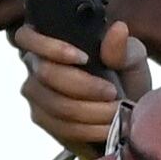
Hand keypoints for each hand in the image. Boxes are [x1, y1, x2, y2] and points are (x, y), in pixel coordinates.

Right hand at [13, 18, 142, 158]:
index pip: (28, 37)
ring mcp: (35, 94)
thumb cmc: (125, 79)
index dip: (51, 47)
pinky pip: (61, 127)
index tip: (84, 59)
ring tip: (118, 112)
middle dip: (85, 86)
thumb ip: (122, 48)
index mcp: (51, 42)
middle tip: (114, 93)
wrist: (125, 112)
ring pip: (57, 104)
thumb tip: (118, 30)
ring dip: (93, 111)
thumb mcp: (132, 60)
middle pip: (47, 74)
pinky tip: (108, 127)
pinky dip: (89, 129)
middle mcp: (35, 66)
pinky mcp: (41, 119)